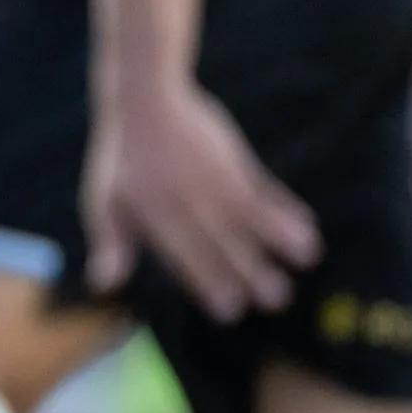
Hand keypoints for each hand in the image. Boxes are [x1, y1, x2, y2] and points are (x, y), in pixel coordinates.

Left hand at [82, 77, 319, 320]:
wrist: (144, 100)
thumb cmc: (120, 161)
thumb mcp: (104, 201)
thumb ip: (111, 244)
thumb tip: (104, 285)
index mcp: (153, 212)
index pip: (184, 253)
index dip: (207, 281)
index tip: (229, 311)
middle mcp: (186, 196)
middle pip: (222, 238)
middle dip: (250, 269)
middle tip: (276, 301)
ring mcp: (212, 176)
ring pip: (248, 213)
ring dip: (278, 236)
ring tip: (306, 260)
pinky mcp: (233, 159)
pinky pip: (264, 186)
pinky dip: (285, 208)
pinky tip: (307, 228)